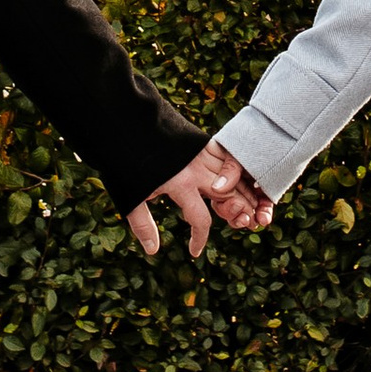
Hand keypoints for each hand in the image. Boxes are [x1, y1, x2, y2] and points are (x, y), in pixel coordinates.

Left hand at [128, 147, 274, 260]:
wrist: (122, 120)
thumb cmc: (121, 162)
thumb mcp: (130, 197)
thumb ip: (143, 225)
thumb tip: (153, 251)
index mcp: (181, 184)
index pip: (201, 220)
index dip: (199, 239)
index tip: (193, 251)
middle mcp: (196, 168)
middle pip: (229, 194)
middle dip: (239, 212)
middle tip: (244, 225)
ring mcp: (199, 151)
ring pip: (231, 173)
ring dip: (242, 190)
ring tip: (249, 205)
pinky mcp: (198, 140)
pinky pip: (224, 155)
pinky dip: (233, 169)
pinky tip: (236, 178)